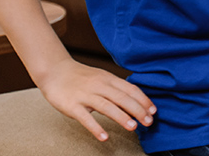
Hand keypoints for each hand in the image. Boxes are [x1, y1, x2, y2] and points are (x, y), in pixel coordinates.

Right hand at [36, 59, 155, 141]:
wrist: (55, 71)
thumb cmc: (81, 77)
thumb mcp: (101, 78)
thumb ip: (116, 89)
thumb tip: (135, 102)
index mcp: (108, 79)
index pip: (130, 89)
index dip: (143, 100)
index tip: (153, 111)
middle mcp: (99, 85)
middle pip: (122, 98)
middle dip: (138, 110)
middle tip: (148, 122)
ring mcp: (85, 95)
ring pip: (107, 106)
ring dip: (121, 117)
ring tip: (133, 127)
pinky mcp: (72, 105)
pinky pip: (85, 118)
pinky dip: (96, 128)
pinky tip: (104, 137)